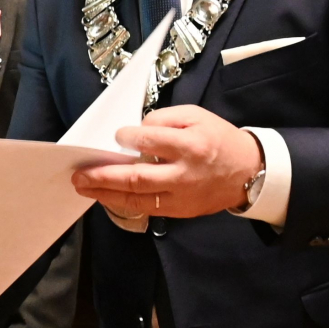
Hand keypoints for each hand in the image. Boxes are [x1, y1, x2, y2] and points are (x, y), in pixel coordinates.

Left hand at [71, 106, 261, 219]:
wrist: (248, 172)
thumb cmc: (218, 139)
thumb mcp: (197, 116)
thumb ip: (164, 119)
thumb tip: (134, 131)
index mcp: (191, 145)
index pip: (151, 142)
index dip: (128, 138)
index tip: (115, 135)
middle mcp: (185, 174)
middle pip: (138, 177)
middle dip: (104, 176)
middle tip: (79, 174)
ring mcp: (182, 196)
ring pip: (138, 198)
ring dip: (106, 193)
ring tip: (84, 187)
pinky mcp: (180, 211)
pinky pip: (146, 208)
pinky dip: (123, 202)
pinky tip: (106, 196)